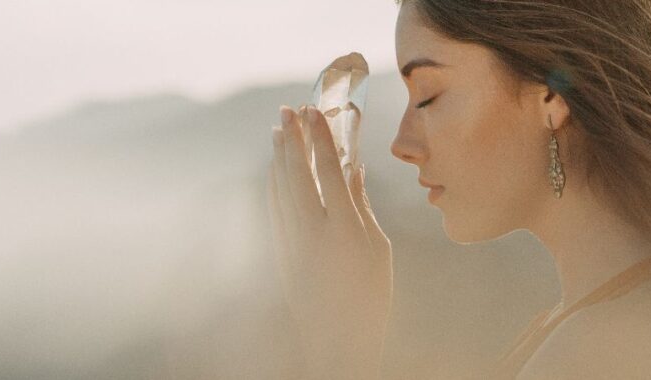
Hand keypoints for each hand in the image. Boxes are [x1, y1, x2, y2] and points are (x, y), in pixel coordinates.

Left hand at [267, 104, 391, 377]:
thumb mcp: (377, 248)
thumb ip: (361, 205)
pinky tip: (274, 168)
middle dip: (292, 138)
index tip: (315, 111)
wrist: (337, 339)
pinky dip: (273, 183)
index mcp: (345, 230)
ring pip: (279, 188)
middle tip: (288, 110)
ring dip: (278, 156)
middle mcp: (313, 233)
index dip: (320, 138)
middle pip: (297, 173)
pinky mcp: (279, 253)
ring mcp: (291, 244)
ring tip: (278, 130)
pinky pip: (273, 208)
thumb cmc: (369, 294)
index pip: (328, 171)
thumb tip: (354, 169)